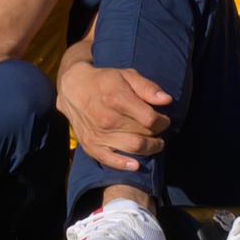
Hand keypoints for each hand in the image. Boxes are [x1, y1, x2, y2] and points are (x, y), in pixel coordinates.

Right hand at [56, 52, 170, 170]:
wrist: (73, 88)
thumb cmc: (105, 81)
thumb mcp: (127, 75)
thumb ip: (148, 87)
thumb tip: (167, 100)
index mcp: (117, 99)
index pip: (151, 119)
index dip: (163, 121)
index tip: (164, 119)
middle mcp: (108, 119)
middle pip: (145, 134)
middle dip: (157, 134)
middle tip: (158, 130)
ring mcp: (99, 133)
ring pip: (134, 148)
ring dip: (150, 148)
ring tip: (154, 143)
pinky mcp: (90, 144)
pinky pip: (110, 160)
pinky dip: (124, 164)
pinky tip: (135, 164)